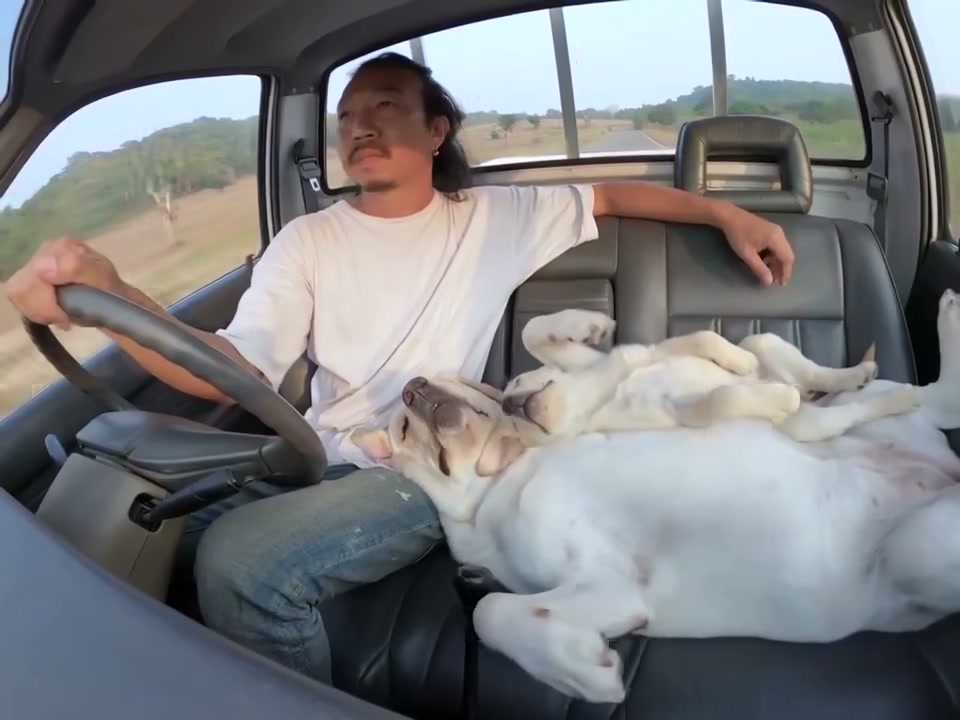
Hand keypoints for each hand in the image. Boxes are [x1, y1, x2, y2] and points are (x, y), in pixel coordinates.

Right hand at [5, 236, 123, 329]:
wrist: (113, 300)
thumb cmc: (110, 291)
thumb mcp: (103, 279)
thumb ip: (76, 267)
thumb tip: (42, 268)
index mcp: (64, 247)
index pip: (36, 275)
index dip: (47, 304)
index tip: (66, 318)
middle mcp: (46, 250)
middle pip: (22, 286)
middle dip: (42, 310)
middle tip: (64, 319)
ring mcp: (36, 262)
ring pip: (17, 292)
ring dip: (37, 311)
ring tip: (58, 317)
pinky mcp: (31, 277)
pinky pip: (18, 296)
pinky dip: (33, 311)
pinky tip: (50, 314)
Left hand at [719, 207, 794, 285]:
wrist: (730, 216)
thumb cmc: (737, 235)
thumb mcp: (747, 254)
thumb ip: (759, 268)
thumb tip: (769, 282)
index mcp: (776, 239)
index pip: (787, 258)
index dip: (785, 272)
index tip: (780, 284)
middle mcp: (780, 233)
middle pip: (786, 254)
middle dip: (781, 268)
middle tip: (772, 280)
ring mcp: (776, 230)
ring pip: (782, 250)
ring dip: (776, 262)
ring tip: (767, 272)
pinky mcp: (770, 230)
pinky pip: (777, 245)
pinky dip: (772, 255)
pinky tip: (763, 261)